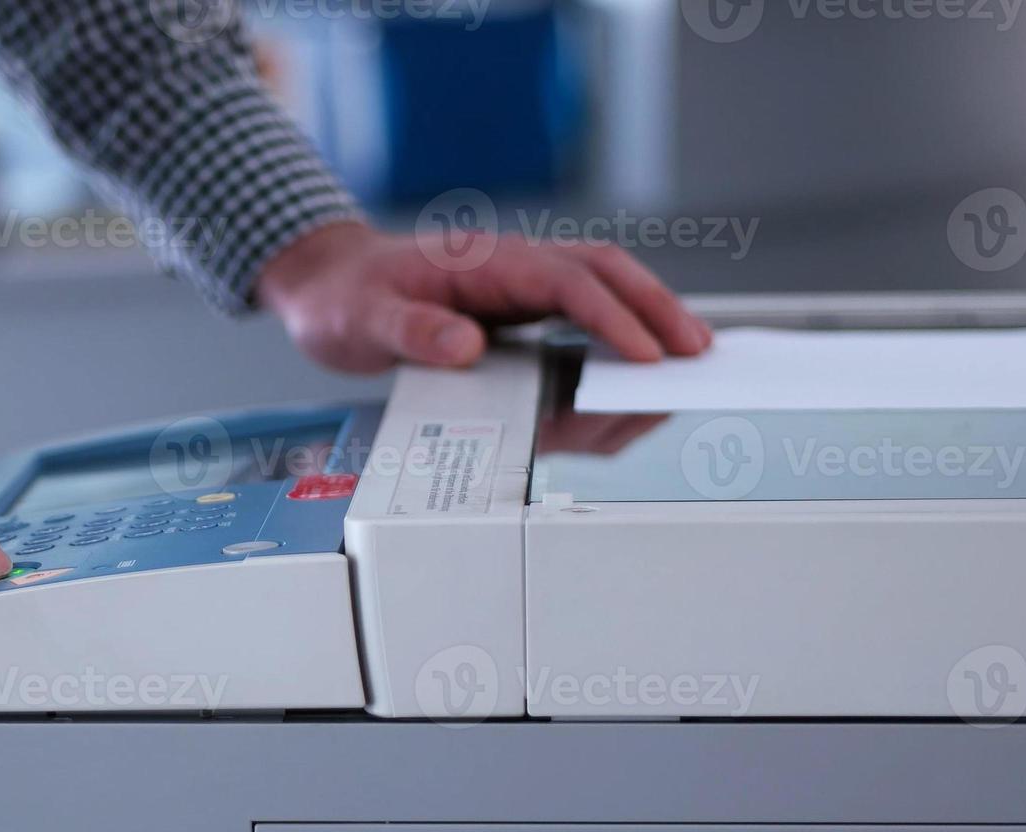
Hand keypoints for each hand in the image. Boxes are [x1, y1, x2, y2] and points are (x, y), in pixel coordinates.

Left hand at [257, 221, 711, 371]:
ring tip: (681, 367)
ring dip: (646, 323)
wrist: (328, 286)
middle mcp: (511, 269)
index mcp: (483, 262)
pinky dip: (614, 343)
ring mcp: (518, 289)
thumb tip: (465, 345)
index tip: (644, 354)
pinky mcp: (517, 312)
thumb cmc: (345, 300)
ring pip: (601, 293)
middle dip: (656, 310)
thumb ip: (411, 332)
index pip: (565, 281)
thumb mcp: (363, 321)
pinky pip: (579, 320)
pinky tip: (631, 375)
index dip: (611, 317)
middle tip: (697, 353)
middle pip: (604, 275)